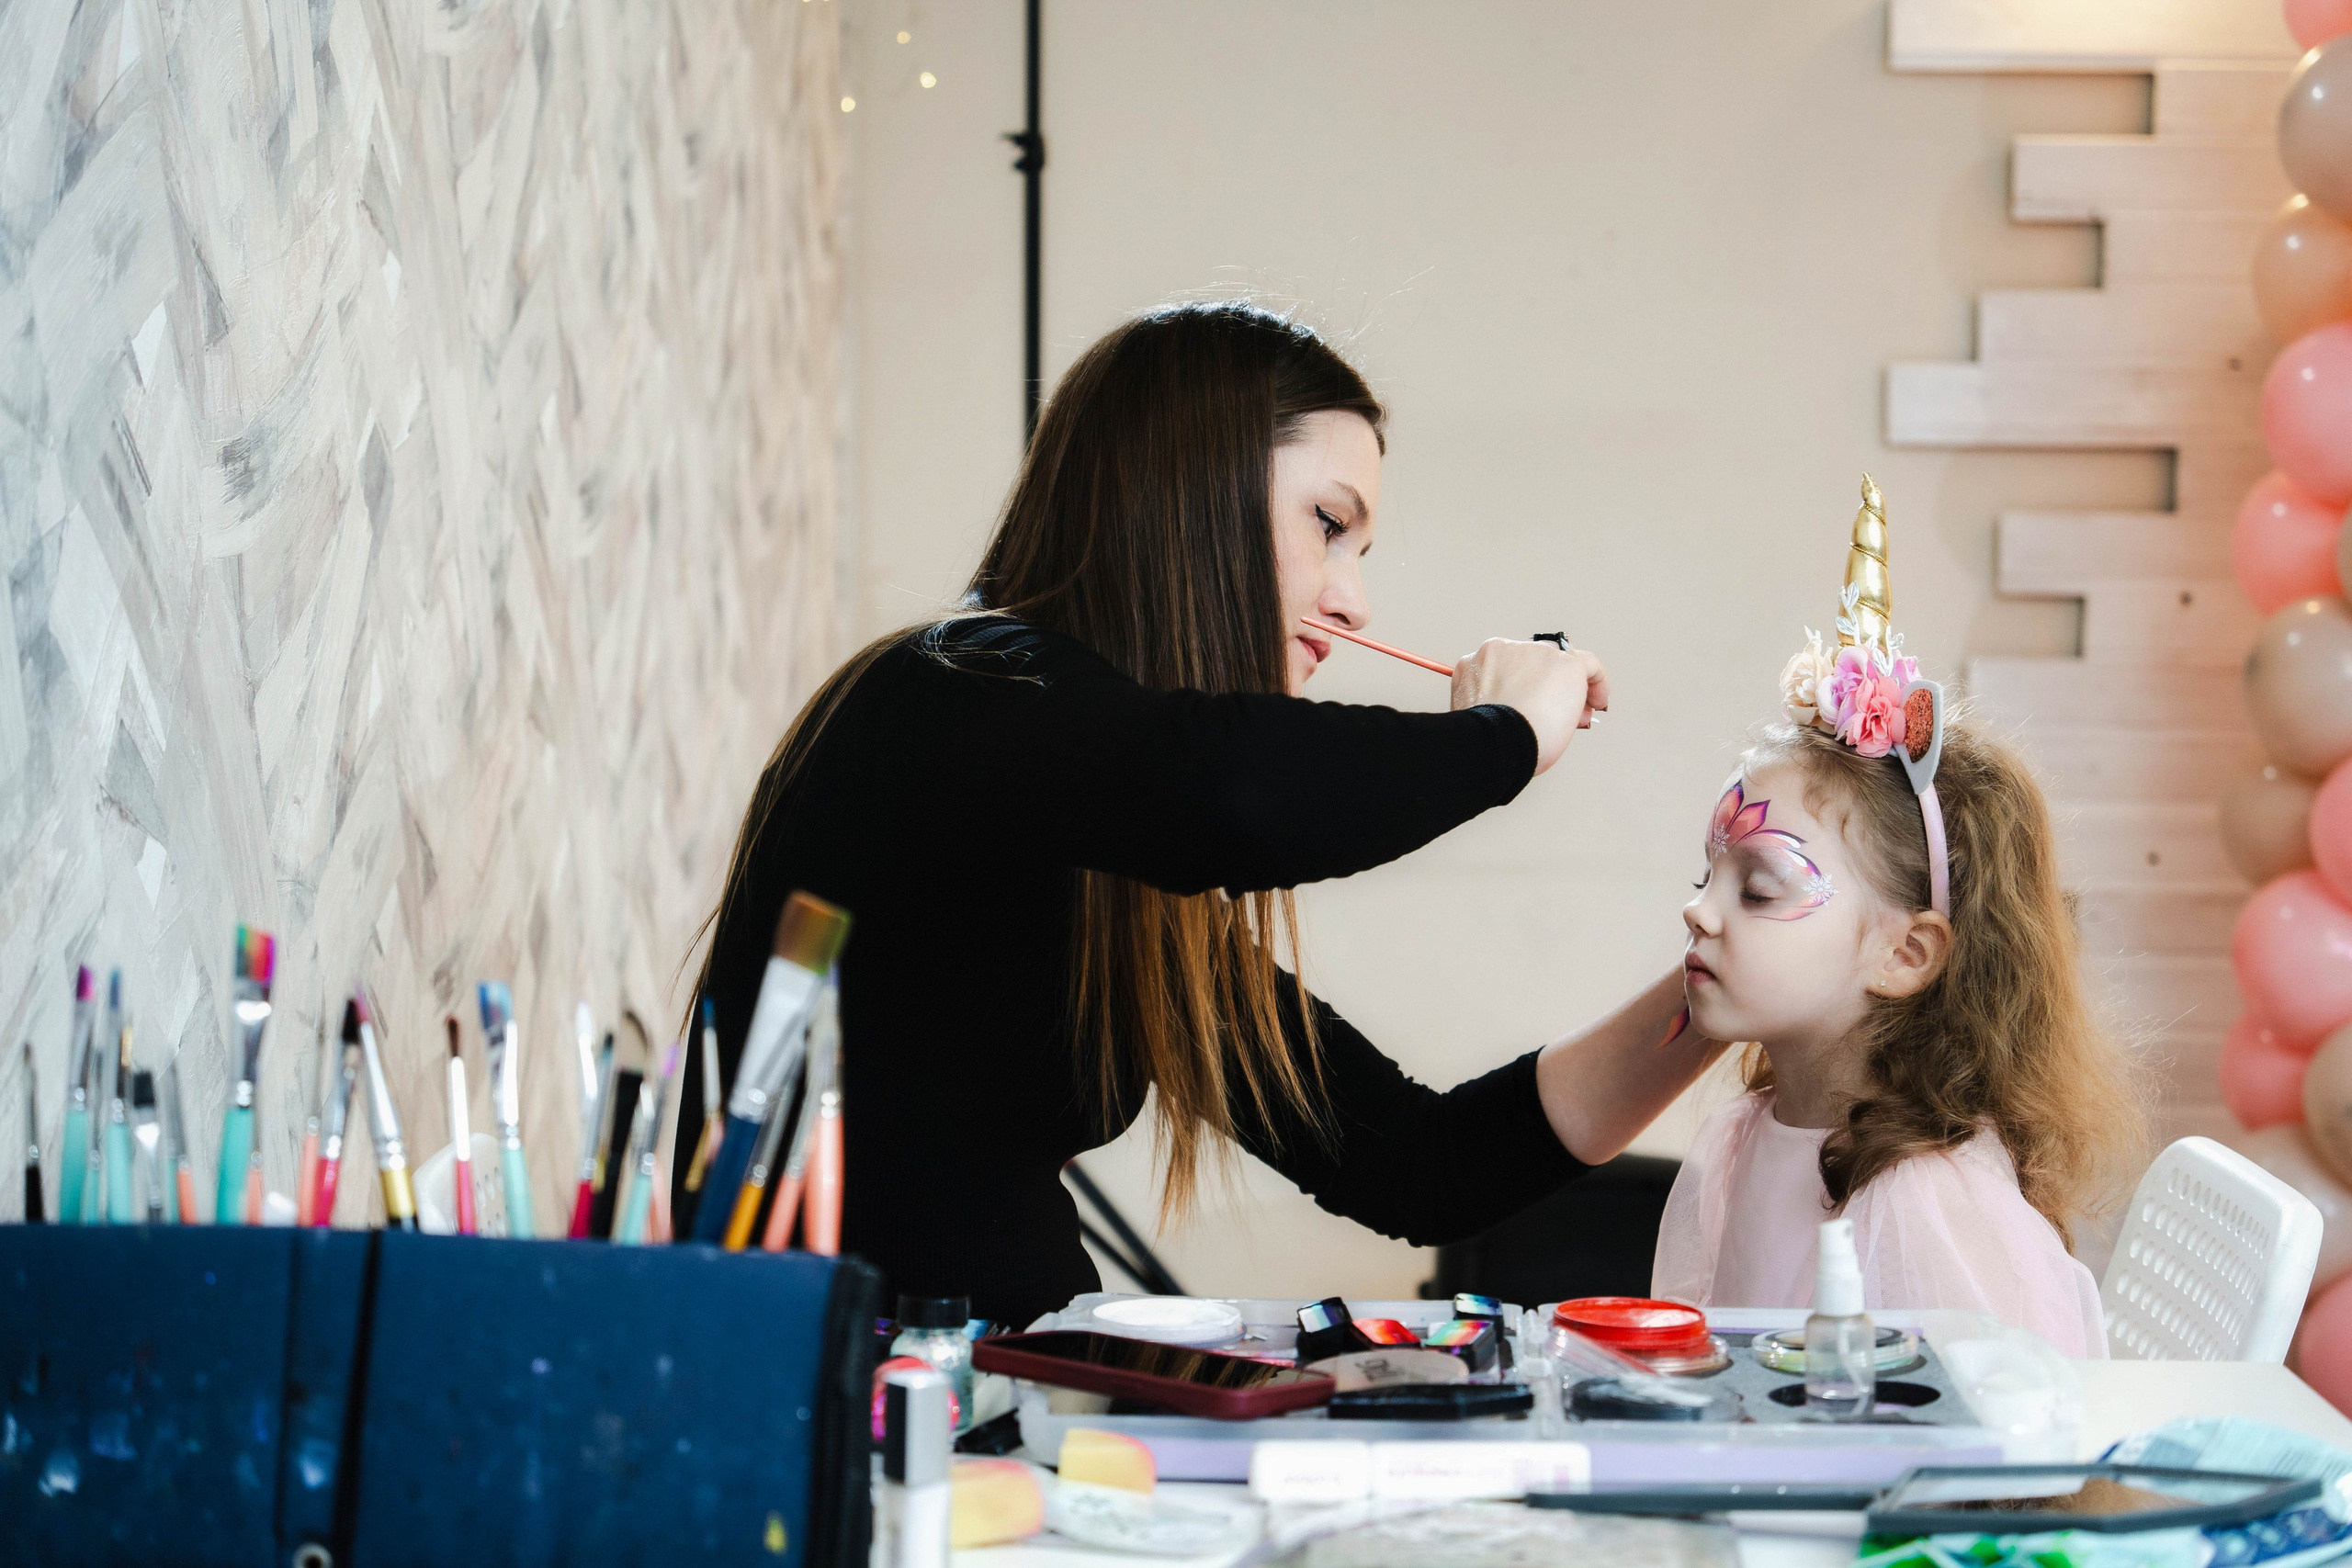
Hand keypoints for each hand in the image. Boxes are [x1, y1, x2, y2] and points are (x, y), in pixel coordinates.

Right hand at [1450, 638, 1608, 775]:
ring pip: (1560, 664)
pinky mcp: (1564, 663)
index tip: (1536, 704)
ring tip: (1575, 716)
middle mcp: (1503, 651)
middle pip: (1536, 662)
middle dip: (1549, 686)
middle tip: (1559, 713)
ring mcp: (1534, 653)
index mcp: (1478, 664)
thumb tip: (1533, 710)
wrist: (1495, 742)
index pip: (1509, 667)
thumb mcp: (1485, 715)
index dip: (1527, 687)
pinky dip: (1598, 683)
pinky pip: (1589, 665)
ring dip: (1570, 689)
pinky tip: (1597, 701)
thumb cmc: (1488, 739)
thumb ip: (1502, 702)